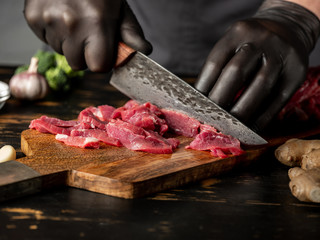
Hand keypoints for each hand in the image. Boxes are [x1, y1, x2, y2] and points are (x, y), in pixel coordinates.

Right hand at [24, 0, 151, 71]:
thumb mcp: (120, 8)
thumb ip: (131, 33)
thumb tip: (145, 52)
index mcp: (97, 23)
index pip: (98, 66)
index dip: (102, 61)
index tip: (103, 52)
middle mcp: (70, 24)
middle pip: (78, 64)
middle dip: (85, 55)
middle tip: (88, 35)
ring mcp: (48, 20)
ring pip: (61, 53)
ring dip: (69, 44)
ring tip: (74, 22)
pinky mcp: (32, 17)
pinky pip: (46, 40)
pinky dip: (54, 33)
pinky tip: (60, 17)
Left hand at [195, 0, 319, 131]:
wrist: (288, 27)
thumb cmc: (251, 44)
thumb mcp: (234, 43)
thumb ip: (221, 66)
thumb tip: (202, 101)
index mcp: (238, 32)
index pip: (215, 63)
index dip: (203, 88)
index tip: (195, 106)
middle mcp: (261, 39)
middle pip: (236, 73)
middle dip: (220, 100)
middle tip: (209, 120)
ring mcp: (282, 53)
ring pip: (260, 86)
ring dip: (243, 111)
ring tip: (229, 127)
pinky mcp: (297, 72)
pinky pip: (278, 99)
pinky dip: (263, 117)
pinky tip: (251, 127)